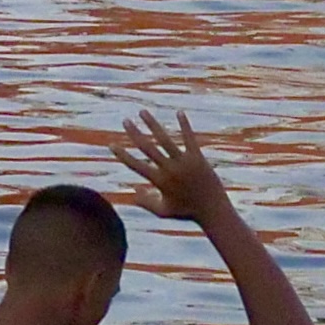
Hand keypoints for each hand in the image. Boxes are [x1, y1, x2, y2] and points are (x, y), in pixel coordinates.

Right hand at [114, 110, 228, 226]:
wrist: (213, 210)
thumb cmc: (187, 212)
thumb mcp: (163, 211)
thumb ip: (146, 202)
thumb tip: (133, 192)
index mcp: (159, 181)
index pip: (136, 165)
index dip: (122, 155)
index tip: (111, 145)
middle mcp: (169, 169)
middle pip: (148, 148)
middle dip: (135, 133)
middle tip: (125, 121)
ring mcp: (183, 162)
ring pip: (164, 139)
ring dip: (152, 124)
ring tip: (143, 112)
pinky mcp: (197, 157)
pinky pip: (188, 138)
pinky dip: (184, 125)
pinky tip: (179, 112)